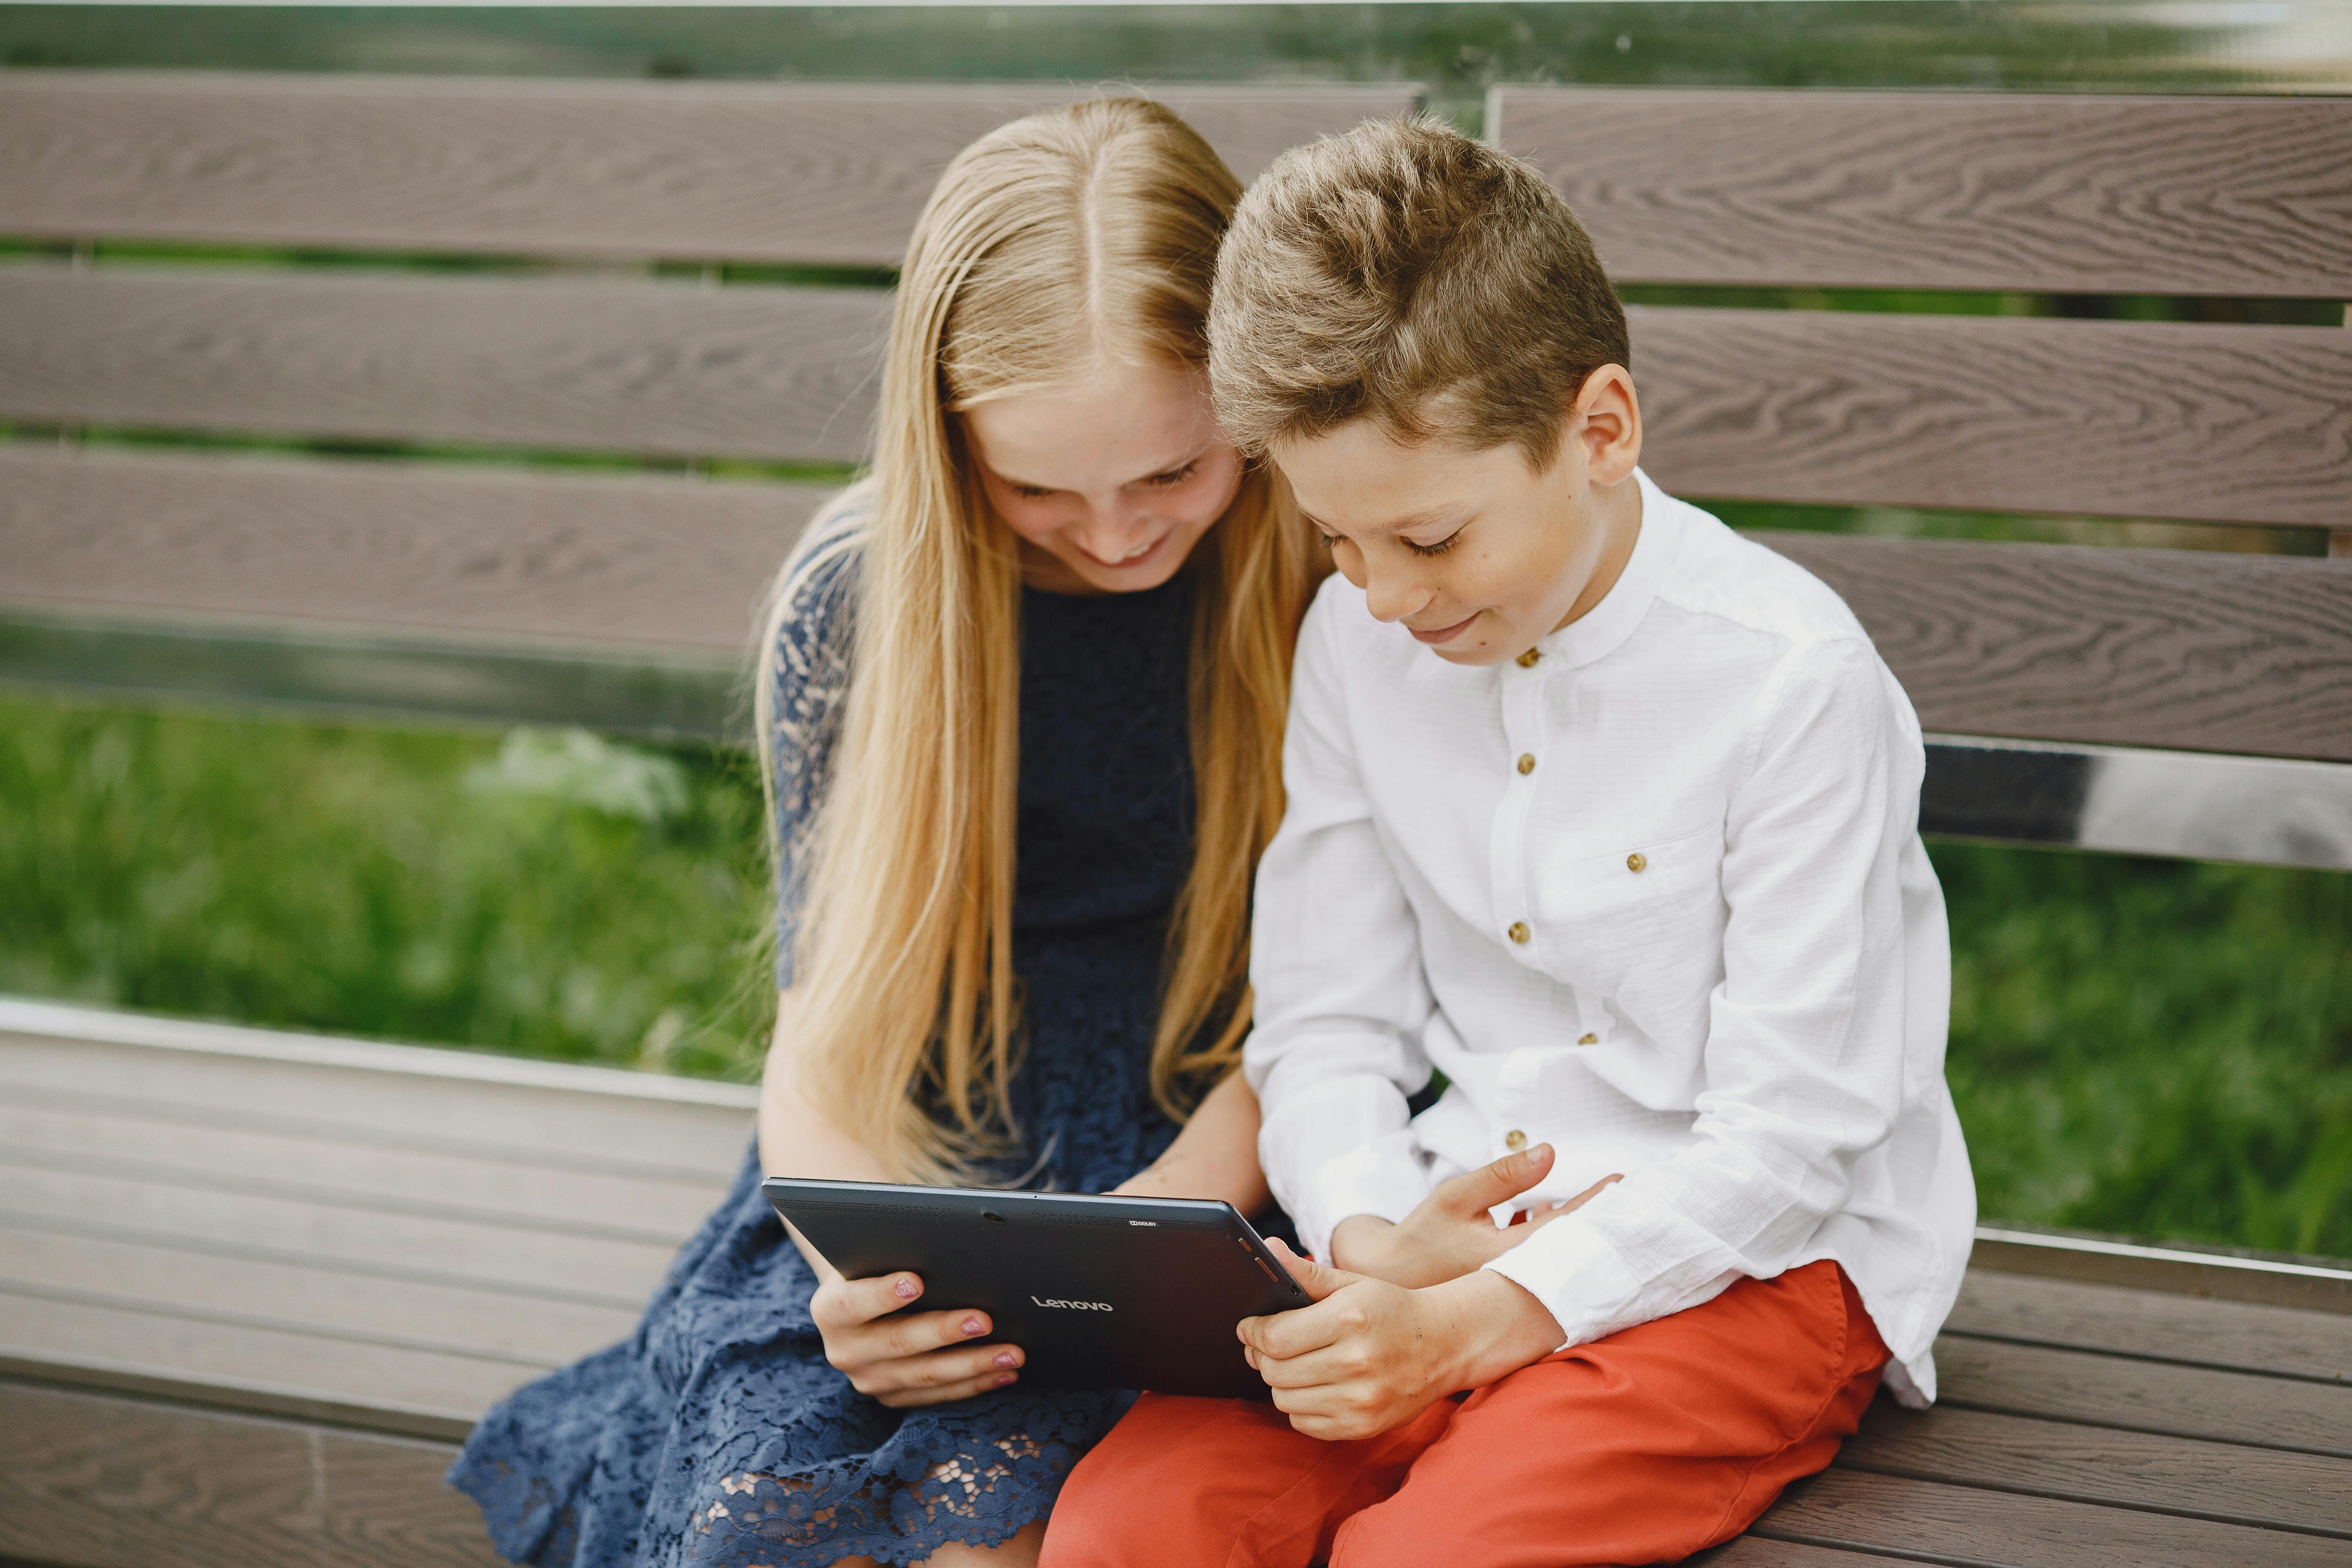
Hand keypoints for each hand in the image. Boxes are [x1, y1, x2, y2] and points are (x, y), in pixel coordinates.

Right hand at [809, 1269, 1022, 1407]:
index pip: (854, 1302)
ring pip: (925, 1376)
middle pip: (899, 1343)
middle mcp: (844, 1350)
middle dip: (945, 1332)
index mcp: (830, 1309)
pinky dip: (975, 1384)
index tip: (916, 1280)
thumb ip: (896, 1252)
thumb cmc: (879, 1264)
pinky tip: (1005, 1373)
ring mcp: (869, 1379)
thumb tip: (949, 1247)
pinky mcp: (894, 1397)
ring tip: (1012, 1352)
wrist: (863, 1301)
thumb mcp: (874, 1254)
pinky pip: (939, 1395)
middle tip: (985, 1319)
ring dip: (973, 1364)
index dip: (883, 1293)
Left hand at [1237, 1239, 1565, 1440]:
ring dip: (1280, 1382)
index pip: (1275, 1338)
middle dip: (1263, 1356)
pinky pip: (1304, 1423)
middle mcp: (1356, 1363)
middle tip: (1268, 1345)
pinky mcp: (1363, 1427)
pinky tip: (1314, 1385)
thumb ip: (1307, 1273)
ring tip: (1292, 1364)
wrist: (1444, 1345)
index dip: (1253, 1333)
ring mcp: (1361, 1400)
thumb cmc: (1391, 1309)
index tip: (1250, 1327)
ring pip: (1284, 1399)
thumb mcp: (1353, 1283)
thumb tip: (1270, 1249)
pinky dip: (1299, 1405)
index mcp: (1350, 1320)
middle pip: (1275, 1371)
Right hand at [1329, 1144, 1620, 1288]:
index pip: (1566, 1224)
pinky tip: (1540, 1213)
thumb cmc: (1421, 1236)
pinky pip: (1539, 1262)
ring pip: (1556, 1254)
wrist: (1389, 1278)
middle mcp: (1520, 1279)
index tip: (1623, 1182)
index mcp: (1509, 1256)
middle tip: (1627, 1195)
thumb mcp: (1458, 1196)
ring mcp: (1515, 1289)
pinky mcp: (1507, 1290)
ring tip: (1592, 1203)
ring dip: (1571, 1227)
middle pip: (1572, 1245)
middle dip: (1597, 1218)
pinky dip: (1545, 1236)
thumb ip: (1504, 1176)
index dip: (1596, 1202)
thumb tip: (1550, 1152)